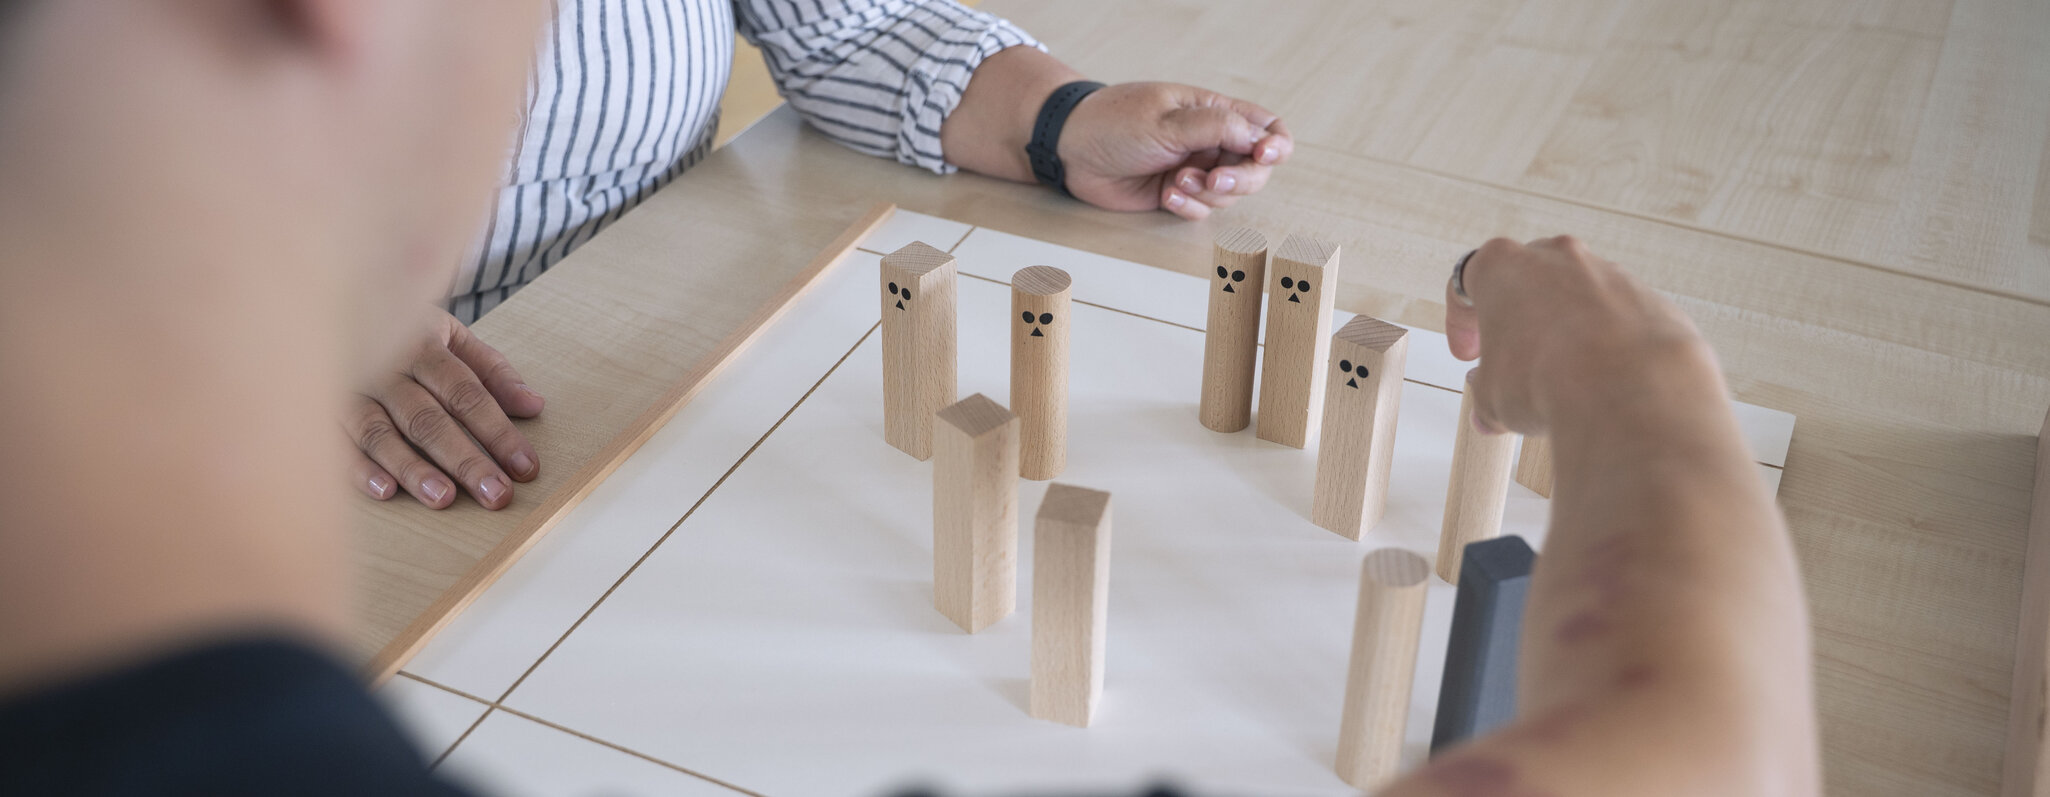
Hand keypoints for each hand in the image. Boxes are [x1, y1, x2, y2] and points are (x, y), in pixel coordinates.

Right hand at [344, 308, 542, 508]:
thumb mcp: (451, 336)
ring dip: (412, 468)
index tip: (525, 467)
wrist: (327, 299)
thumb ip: (492, 371)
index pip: (467, 393)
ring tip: (444, 499)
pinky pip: (337, 441)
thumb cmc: (403, 330)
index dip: (497, 431)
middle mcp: (383, 367)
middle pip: (429, 419)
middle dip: (465, 460)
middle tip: (495, 495)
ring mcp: (348, 388)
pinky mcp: (318, 408)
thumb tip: (534, 406)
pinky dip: (359, 467)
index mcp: (422, 344)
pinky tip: (385, 492)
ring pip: (381, 433)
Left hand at [1058, 82, 1293, 219]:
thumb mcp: (1168, 120)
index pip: (1267, 127)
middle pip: (1255, 169)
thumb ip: (1216, 127)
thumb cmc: (1115, 122)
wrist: (1071, 149)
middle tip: (1214, 180)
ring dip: (1209, 194)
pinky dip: (1190, 207)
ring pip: (1230, 194)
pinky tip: (1168, 197)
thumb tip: (1260, 136)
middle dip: (1240, 179)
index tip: (1264, 155)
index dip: (1275, 145)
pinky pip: (1202, 210)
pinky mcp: (1178, 194)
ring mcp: (1195, 169)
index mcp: (1215, 112)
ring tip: (1176, 183)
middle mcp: (1210, 141)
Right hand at [1445, 236, 1715, 435]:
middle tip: (1514, 362)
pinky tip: (1603, 381)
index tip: (1467, 356)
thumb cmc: (1543, 380)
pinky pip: (1617, 318)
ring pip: (1576, 298)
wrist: (1625, 385)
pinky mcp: (1647, 297)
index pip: (1466, 286)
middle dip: (1518, 323)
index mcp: (1502, 266)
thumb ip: (1487, 396)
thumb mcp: (1492, 397)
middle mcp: (1555, 257)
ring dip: (1565, 332)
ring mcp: (1606, 272)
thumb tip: (1491, 414)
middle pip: (1527, 283)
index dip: (1461, 324)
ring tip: (1563, 378)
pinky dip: (1607, 343)